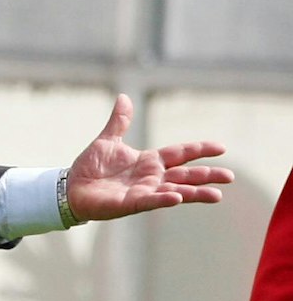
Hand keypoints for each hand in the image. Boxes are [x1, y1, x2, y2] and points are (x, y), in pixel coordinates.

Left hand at [66, 94, 232, 220]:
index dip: (199, 149)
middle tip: (229, 177)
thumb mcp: (108, 140)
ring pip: (175, 191)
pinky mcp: (130, 203)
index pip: (180, 154)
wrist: (69, 187)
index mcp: (149, 161)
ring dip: (195, 193)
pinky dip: (164, 199)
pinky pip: (150, 201)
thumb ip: (120, 121)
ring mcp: (143, 192)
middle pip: (185, 175)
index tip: (221, 147)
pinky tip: (178, 197)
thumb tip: (124, 97)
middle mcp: (151, 177)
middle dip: (207, 175)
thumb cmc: (90, 167)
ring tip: (216, 195)